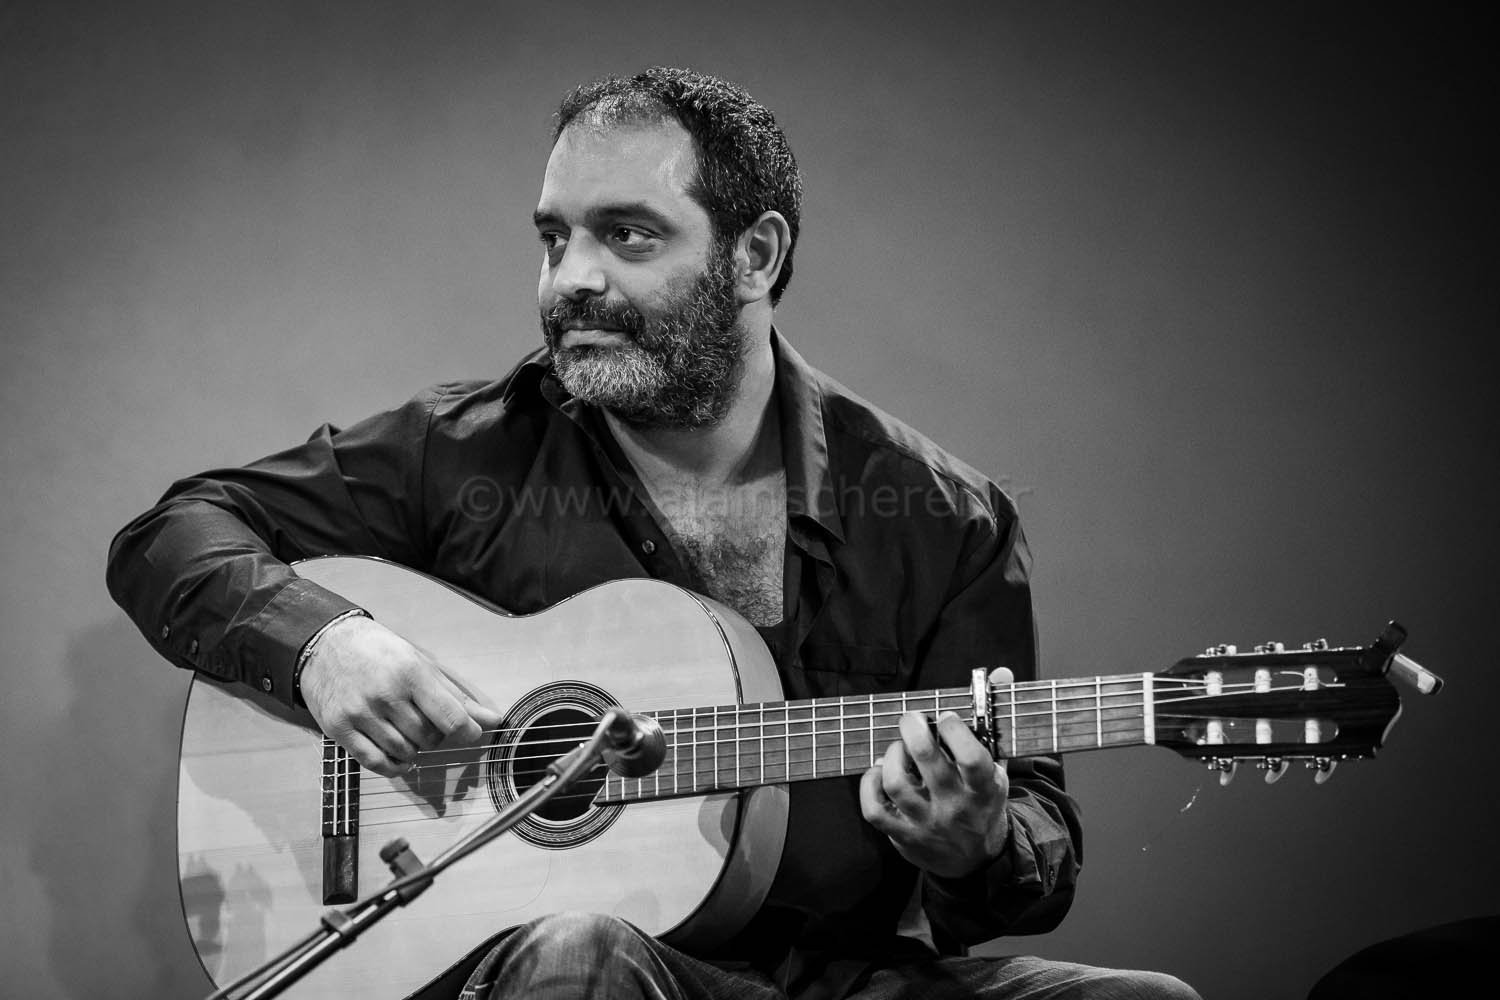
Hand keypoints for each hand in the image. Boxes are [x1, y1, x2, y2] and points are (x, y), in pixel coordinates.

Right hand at [298, 616, 503, 776]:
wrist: (326, 643)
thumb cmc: (379, 651)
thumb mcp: (420, 663)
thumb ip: (455, 696)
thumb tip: (491, 721)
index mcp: (411, 673)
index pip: (451, 718)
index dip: (467, 733)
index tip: (469, 733)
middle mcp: (385, 694)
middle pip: (428, 738)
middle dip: (435, 737)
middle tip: (426, 722)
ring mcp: (359, 713)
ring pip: (404, 752)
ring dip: (414, 750)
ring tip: (406, 731)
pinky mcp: (338, 728)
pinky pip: (375, 763)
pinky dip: (393, 766)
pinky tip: (397, 756)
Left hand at [859, 669, 1014, 877]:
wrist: (976, 861)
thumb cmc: (983, 802)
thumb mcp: (997, 766)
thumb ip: (995, 719)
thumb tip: (1001, 672)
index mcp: (985, 790)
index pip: (972, 760)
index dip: (955, 731)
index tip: (945, 717)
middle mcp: (955, 808)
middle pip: (927, 763)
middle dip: (914, 731)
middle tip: (911, 719)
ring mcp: (927, 824)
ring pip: (897, 784)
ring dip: (892, 756)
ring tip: (898, 749)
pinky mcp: (903, 836)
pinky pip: (874, 810)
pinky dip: (869, 784)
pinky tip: (879, 772)